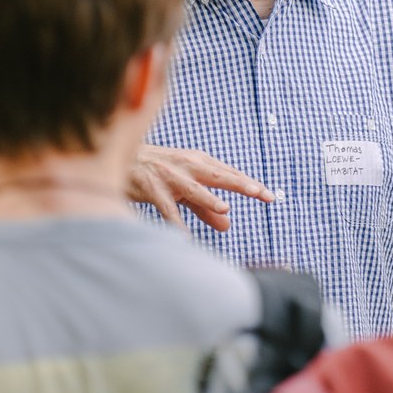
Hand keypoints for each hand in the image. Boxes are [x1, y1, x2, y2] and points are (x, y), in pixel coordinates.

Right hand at [128, 144, 277, 232]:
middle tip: (260, 193)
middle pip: (219, 175)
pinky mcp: (151, 188)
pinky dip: (174, 222)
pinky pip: (166, 208)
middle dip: (240, 184)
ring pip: (193, 189)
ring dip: (207, 198)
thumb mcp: (185, 187)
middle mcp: (187, 166)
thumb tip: (227, 224)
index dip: (250, 184)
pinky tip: (184, 236)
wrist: (121, 156)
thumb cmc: (158, 171)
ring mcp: (169, 177)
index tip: (270, 196)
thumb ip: (205, 207)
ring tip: (224, 207)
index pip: (230, 174)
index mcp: (199, 162)